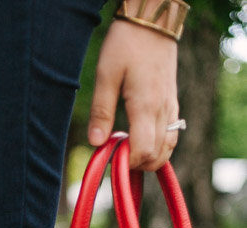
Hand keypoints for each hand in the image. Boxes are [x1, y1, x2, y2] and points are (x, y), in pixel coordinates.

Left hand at [87, 19, 179, 169]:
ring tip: (128, 152)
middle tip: (117, 156)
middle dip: (137, 164)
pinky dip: (159, 146)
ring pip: (168, 148)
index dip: (127, 163)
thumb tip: (97, 144)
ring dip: (150, 158)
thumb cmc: (126, 44)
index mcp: (146, 106)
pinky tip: (142, 141)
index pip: (143, 151)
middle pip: (157, 156)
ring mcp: (171, 107)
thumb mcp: (105, 75)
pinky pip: (172, 134)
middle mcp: (163, 110)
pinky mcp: (173, 102)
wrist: (153, 20)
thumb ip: (101, 112)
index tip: (111, 156)